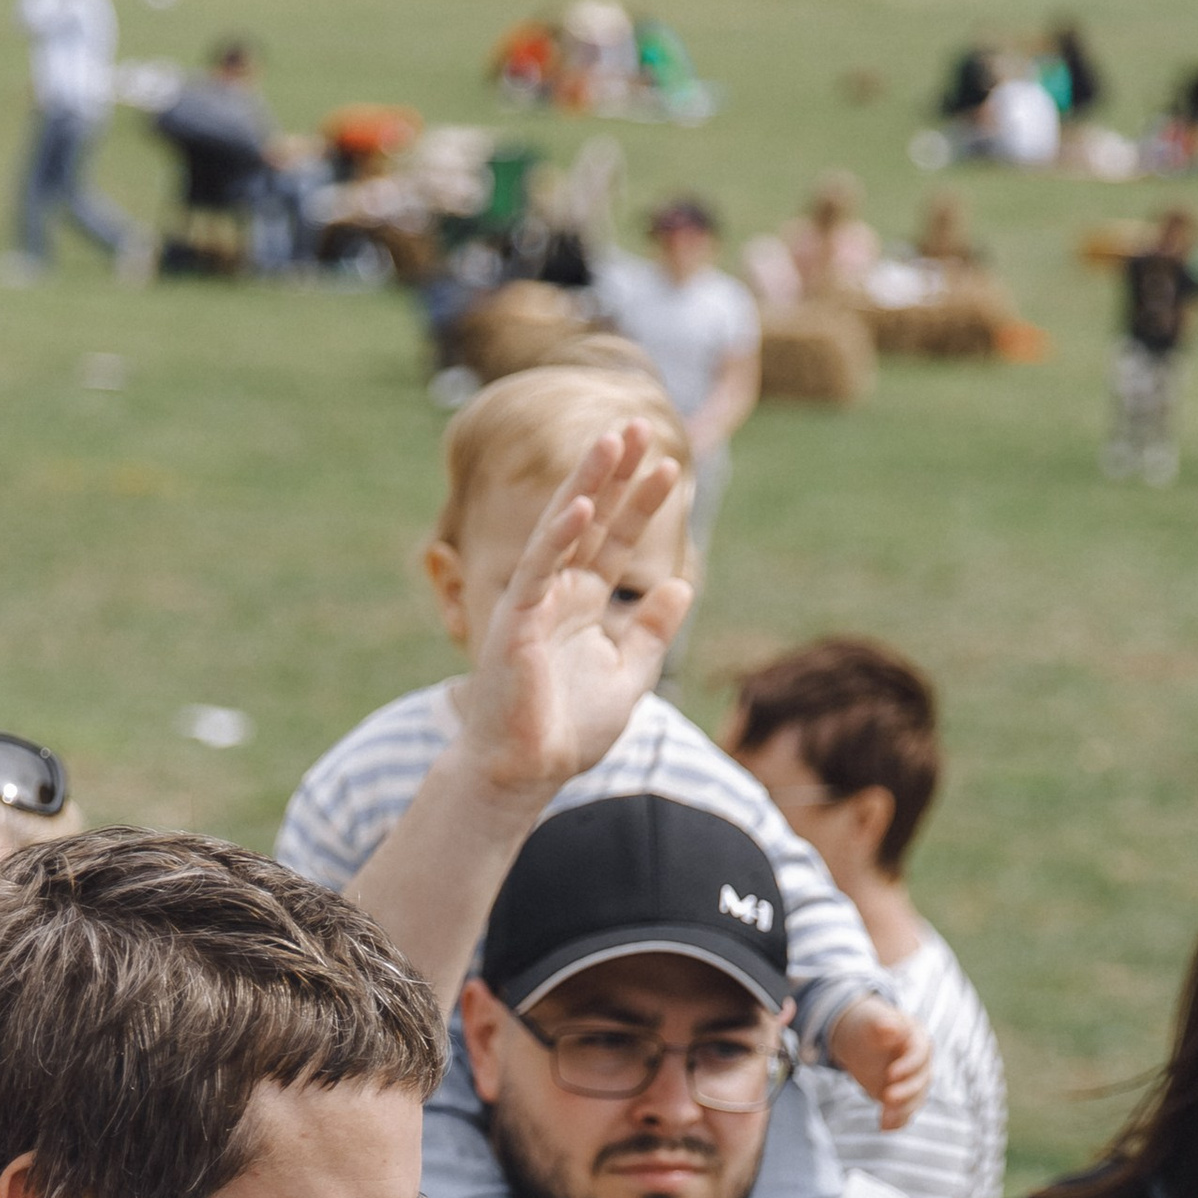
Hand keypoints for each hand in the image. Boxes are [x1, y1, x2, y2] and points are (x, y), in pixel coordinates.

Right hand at [452, 423, 694, 810]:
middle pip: (591, 520)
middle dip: (614, 474)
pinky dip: (559, 537)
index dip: (642, 503)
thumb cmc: (568, 732)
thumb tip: (681, 583)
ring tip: (612, 440)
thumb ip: (652, 632)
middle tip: (639, 424)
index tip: (670, 466)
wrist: (525, 773)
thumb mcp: (629, 677)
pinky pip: (539, 569)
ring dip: (586, 484)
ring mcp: (534, 602)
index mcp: (583, 604)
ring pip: (561, 530)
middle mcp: (558, 593)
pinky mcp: (516, 621)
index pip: (616, 540)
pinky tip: (582, 505)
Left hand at [827, 1000, 932, 1131]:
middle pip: (921, 1080)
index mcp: (918, 1039)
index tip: (890, 1074)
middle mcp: (922, 1063)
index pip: (920, 1053)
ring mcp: (914, 1082)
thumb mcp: (872, 1022)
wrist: (862, 1041)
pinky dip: (897, 1121)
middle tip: (887, 1097)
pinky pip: (905, 1112)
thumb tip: (890, 1027)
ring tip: (884, 1120)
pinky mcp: (904, 1098)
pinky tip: (884, 1128)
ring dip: (902, 1110)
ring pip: (915, 1100)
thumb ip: (882, 1025)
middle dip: (906, 1091)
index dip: (908, 1065)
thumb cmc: (869, 1026)